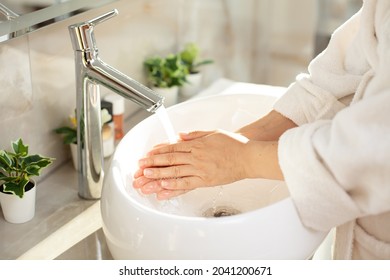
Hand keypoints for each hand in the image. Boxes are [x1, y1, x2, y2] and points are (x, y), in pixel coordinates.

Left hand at [133, 129, 282, 199]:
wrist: (248, 157)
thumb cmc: (234, 144)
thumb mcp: (213, 133)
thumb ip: (195, 134)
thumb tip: (180, 136)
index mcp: (197, 144)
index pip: (173, 147)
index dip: (158, 151)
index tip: (147, 154)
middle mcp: (196, 157)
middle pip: (170, 160)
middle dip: (153, 163)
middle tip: (140, 167)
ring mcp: (201, 170)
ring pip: (175, 172)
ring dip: (158, 175)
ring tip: (145, 179)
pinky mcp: (206, 181)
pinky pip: (187, 185)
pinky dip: (174, 187)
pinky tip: (163, 189)